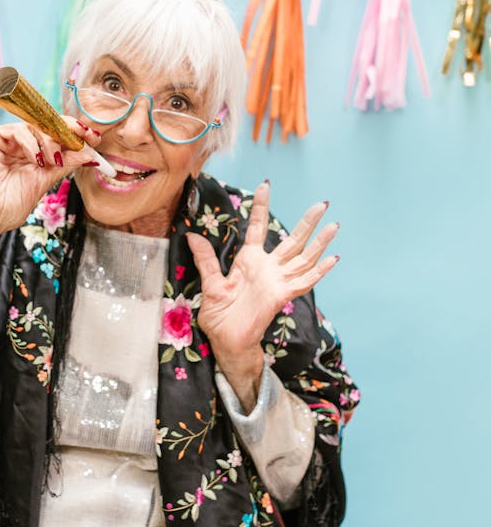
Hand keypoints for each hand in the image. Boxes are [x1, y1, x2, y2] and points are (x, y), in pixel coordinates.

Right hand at [0, 117, 102, 249]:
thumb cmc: (12, 204)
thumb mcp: (47, 179)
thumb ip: (67, 163)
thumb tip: (90, 154)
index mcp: (35, 153)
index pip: (57, 136)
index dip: (75, 133)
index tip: (94, 137)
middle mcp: (22, 143)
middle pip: (48, 125)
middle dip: (69, 129)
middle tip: (83, 135)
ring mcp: (7, 140)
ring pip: (36, 126)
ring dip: (50, 142)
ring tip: (52, 161)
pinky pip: (18, 130)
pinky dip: (31, 143)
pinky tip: (35, 159)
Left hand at [186, 181, 338, 403]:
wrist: (226, 340)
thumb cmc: (219, 315)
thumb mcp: (210, 283)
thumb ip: (206, 260)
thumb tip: (193, 236)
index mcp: (248, 261)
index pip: (257, 227)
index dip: (261, 207)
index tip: (265, 185)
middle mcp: (267, 267)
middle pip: (292, 239)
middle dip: (307, 222)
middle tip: (323, 203)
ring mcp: (277, 281)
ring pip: (303, 257)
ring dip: (319, 242)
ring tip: (334, 225)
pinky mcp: (282, 295)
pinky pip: (304, 281)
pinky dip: (319, 270)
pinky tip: (333, 259)